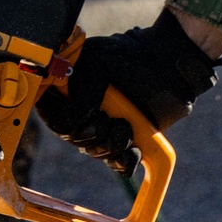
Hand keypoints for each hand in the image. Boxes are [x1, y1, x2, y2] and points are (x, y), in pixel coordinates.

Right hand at [35, 11, 221, 175]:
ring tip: (127, 125)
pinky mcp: (126, 140)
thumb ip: (81, 87)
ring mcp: (104, 123)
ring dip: (111, 143)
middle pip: (72, 137)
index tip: (76, 119)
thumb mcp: (99, 63)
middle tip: (108, 119)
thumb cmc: (134, 56)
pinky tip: (135, 146)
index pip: (50, 112)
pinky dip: (125, 160)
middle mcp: (83, 106)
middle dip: (92, 133)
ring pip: (94, 152)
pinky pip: (117, 165)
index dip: (60, 121)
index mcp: (70, 84)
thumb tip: (75, 120)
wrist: (172, 66)